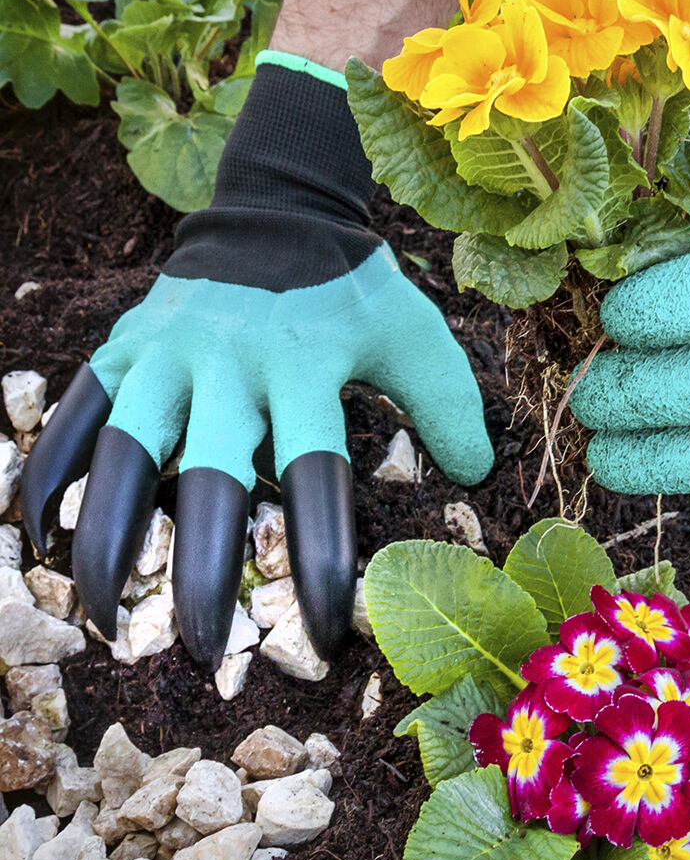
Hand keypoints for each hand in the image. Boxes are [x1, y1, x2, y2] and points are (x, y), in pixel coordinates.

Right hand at [22, 60, 492, 666]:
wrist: (277, 210)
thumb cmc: (355, 290)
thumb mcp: (416, 335)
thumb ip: (449, 404)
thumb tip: (477, 477)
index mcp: (305, 369)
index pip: (315, 479)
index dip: (321, 562)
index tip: (329, 635)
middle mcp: (228, 366)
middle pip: (209, 483)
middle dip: (204, 575)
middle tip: (208, 650)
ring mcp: (165, 355)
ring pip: (123, 457)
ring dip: (108, 541)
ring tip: (103, 618)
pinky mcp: (123, 347)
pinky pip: (74, 418)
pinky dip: (51, 477)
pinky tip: (42, 541)